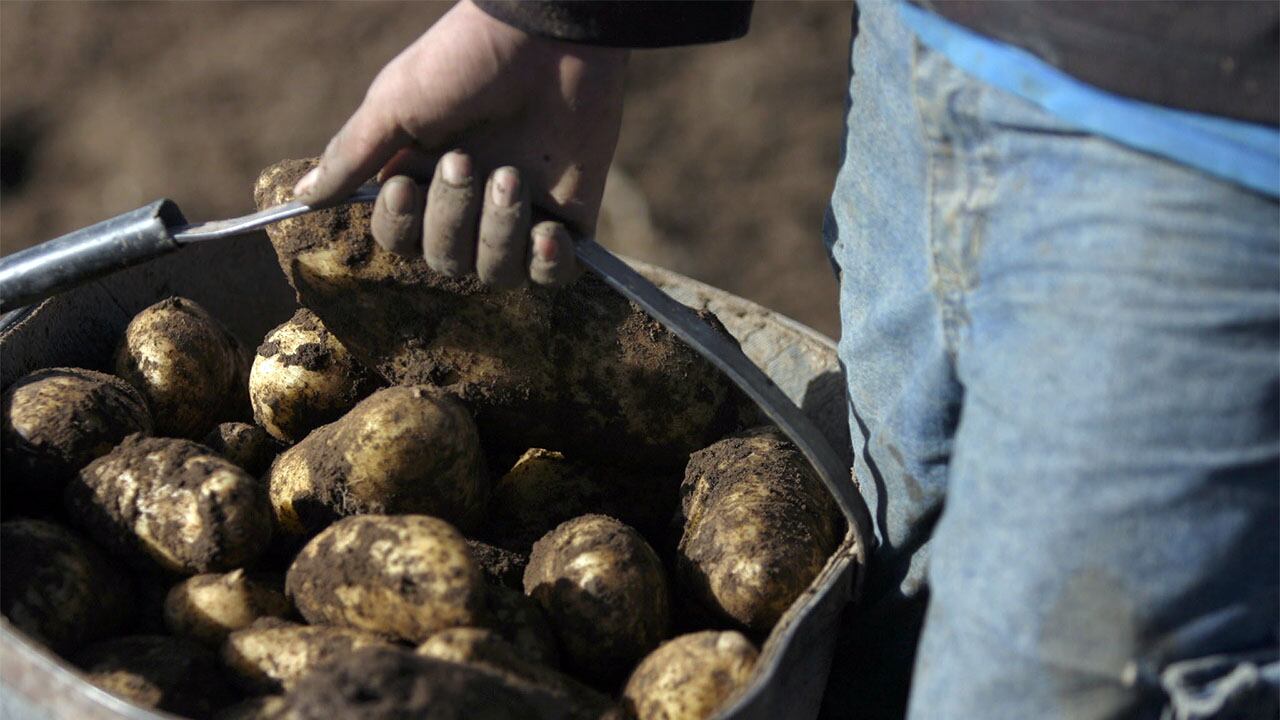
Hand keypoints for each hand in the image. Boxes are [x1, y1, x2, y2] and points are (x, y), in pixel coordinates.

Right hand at [294, 0, 628, 287]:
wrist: (551, 38)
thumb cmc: (467, 59)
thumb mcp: (398, 101)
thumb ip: (353, 155)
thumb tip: (301, 197)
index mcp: (421, 180)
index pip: (399, 239)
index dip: (401, 225)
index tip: (407, 186)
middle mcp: (468, 207)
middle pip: (445, 261)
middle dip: (453, 217)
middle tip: (468, 161)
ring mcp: (518, 216)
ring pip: (495, 272)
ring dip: (499, 230)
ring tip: (512, 177)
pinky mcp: (567, 220)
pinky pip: (552, 276)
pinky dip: (548, 263)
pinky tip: (548, 232)